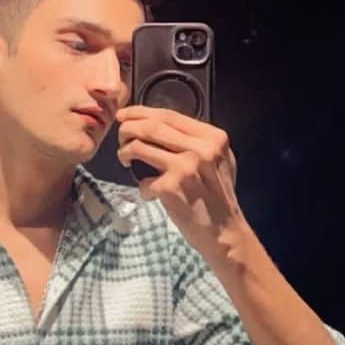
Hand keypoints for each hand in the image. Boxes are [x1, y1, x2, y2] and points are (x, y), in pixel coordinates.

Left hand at [116, 105, 245, 260]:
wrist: (224, 231)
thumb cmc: (219, 197)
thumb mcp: (219, 160)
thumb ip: (197, 141)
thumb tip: (161, 126)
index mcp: (213, 137)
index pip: (170, 115)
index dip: (142, 112)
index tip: (125, 115)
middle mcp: (201, 148)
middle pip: (152, 127)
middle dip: (128, 128)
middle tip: (120, 136)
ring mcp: (185, 167)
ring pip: (140, 147)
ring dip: (125, 151)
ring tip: (125, 159)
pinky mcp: (170, 188)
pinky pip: (143, 180)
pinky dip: (142, 187)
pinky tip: (150, 193)